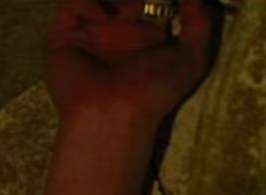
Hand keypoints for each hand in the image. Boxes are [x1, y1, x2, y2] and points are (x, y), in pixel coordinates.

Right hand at [46, 0, 218, 135]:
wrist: (111, 112)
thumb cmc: (154, 90)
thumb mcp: (192, 59)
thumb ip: (200, 25)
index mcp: (149, 39)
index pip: (154, 3)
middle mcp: (120, 35)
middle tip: (141, 2)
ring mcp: (93, 34)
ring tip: (122, 5)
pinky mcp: (65, 36)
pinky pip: (72, 5)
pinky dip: (85, 3)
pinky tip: (101, 15)